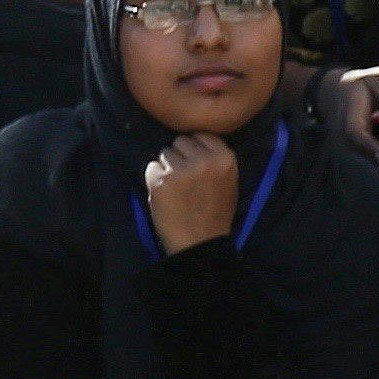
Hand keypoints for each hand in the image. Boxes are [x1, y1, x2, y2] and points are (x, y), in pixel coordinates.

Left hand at [142, 131, 242, 252]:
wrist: (201, 243)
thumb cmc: (214, 213)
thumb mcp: (228, 182)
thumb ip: (215, 159)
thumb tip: (195, 139)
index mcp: (225, 158)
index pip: (200, 136)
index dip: (196, 151)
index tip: (198, 167)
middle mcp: (204, 159)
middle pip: (180, 141)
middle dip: (181, 157)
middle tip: (187, 181)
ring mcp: (181, 169)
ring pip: (164, 154)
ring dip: (167, 169)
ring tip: (178, 191)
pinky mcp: (161, 180)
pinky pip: (151, 168)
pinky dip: (154, 180)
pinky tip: (166, 196)